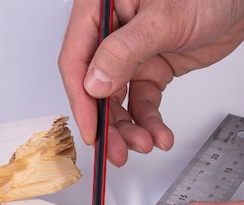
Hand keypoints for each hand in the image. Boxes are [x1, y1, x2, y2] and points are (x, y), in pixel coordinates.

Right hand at [58, 0, 243, 165]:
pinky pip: (144, 100)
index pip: (77, 59)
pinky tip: (160, 135)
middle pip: (96, 87)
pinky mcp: (153, 67)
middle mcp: (112, 33)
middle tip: (117, 151)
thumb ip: (125, 50)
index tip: (92, 131)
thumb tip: (95, 82)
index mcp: (101, 8)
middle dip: (108, 123)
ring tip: (145, 144)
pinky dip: (151, 121)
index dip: (81, 99)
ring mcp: (133, 53)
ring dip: (130, 127)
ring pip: (120, 99)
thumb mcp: (165, 17)